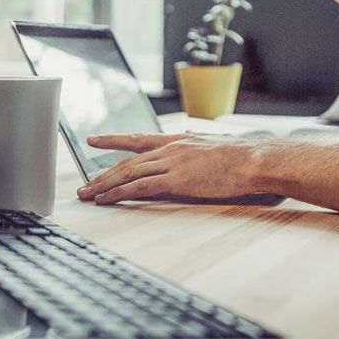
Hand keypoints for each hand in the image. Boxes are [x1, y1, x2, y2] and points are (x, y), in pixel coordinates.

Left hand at [76, 132, 265, 203]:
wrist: (253, 159)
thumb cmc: (241, 158)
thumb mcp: (213, 148)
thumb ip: (196, 153)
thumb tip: (193, 160)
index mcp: (179, 140)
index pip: (139, 139)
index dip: (114, 140)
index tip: (95, 139)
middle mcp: (170, 148)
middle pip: (128, 160)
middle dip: (103, 172)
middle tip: (84, 184)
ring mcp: (172, 162)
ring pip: (129, 172)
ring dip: (105, 184)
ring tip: (88, 195)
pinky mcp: (176, 179)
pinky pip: (140, 187)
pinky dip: (120, 193)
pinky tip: (107, 200)